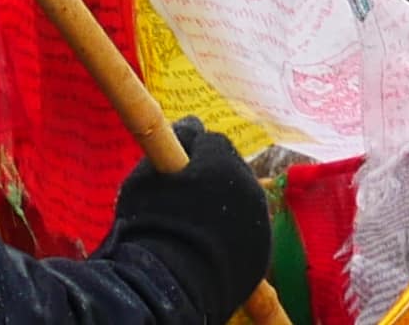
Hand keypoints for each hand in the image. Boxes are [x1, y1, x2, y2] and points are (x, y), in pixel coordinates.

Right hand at [107, 120, 275, 318]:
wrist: (170, 285)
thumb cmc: (152, 225)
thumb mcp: (148, 175)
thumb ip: (173, 142)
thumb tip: (192, 123)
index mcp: (223, 161)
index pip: (211, 143)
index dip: (192, 157)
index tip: (176, 173)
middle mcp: (249, 187)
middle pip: (231, 173)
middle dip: (212, 182)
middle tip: (186, 203)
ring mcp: (258, 223)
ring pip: (242, 206)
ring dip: (224, 211)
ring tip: (196, 231)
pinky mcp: (260, 255)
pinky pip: (246, 238)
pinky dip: (232, 240)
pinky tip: (209, 252)